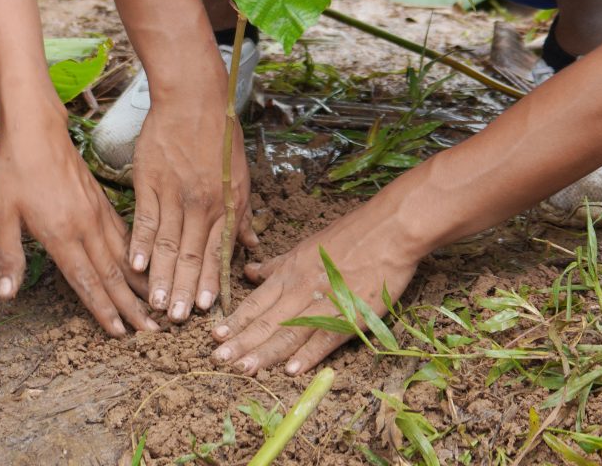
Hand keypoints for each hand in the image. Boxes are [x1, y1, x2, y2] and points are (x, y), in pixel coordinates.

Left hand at [0, 104, 156, 337]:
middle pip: (113, 274)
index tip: (121, 334)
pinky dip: (137, 255)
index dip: (103, 310)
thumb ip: (8, 255)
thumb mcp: (0, 213)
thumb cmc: (13, 170)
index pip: (87, 280)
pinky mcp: (100, 201)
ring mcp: (97, 212)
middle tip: (153, 332)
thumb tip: (6, 295)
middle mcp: (86, 226)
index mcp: (62, 233)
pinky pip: (123, 234)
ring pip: (124, 255)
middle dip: (132, 306)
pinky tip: (144, 266)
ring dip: (140, 284)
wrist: (35, 128)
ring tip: (158, 305)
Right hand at [128, 92, 259, 322]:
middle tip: (175, 320)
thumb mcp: (241, 174)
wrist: (193, 97)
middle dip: (183, 291)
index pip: (217, 252)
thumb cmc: (219, 134)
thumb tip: (252, 247)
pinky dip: (139, 244)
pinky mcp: (150, 181)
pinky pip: (144, 218)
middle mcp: (202, 204)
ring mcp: (174, 193)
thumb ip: (242, 214)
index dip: (210, 282)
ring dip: (160, 277)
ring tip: (154, 304)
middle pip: (190, 255)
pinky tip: (134, 265)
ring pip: (167, 243)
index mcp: (226, 204)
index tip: (203, 309)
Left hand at [209, 206, 418, 375]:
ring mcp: (325, 303)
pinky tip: (292, 370)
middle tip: (218, 360)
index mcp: (289, 273)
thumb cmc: (348, 236)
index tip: (214, 338)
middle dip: (241, 343)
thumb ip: (276, 265)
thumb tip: (249, 272)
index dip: (235, 322)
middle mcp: (301, 289)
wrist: (388, 231)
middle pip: (266, 321)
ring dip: (266, 353)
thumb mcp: (304, 246)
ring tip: (244, 370)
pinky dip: (309, 355)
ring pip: (289, 332)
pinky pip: (326, 338)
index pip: (255, 303)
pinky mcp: (351, 316)